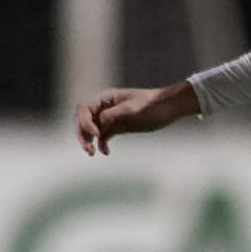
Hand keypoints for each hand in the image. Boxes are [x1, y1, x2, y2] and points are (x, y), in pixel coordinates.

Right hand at [74, 83, 198, 154]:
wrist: (168, 108)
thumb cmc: (151, 105)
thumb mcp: (131, 109)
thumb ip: (112, 115)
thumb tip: (97, 125)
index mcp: (105, 98)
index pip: (84, 109)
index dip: (85, 123)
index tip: (97, 134)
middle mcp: (104, 107)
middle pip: (83, 120)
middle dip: (82, 134)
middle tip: (88, 149)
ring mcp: (110, 118)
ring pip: (91, 130)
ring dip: (88, 141)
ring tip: (92, 153)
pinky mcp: (118, 127)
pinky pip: (103, 137)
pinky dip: (102, 145)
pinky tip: (107, 152)